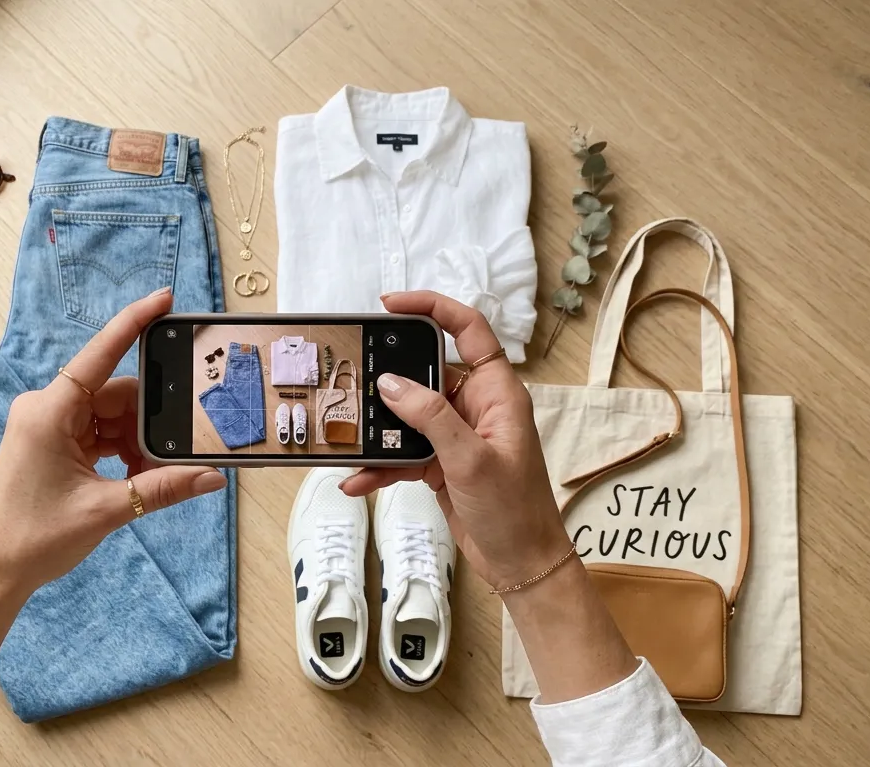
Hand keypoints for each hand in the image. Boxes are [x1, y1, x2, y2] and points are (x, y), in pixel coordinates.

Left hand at [0, 287, 225, 597]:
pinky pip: (98, 433)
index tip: (164, 299)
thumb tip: (211, 477)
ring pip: (110, 416)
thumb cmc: (34, 539)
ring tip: (150, 479)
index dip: (134, 323)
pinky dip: (121, 452)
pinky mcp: (52, 443)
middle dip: (148, 423)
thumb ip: (162, 489)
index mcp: (48, 411)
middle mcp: (45, 409)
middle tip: (173, 455)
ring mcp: (48, 425)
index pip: (100, 354)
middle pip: (115, 395)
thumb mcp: (107, 510)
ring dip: (136, 443)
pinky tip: (135, 479)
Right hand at [340, 291, 571, 591]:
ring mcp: (457, 436)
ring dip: (379, 432)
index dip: (432, 308)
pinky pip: (403, 453)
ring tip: (348, 439)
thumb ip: (430, 417)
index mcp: (497, 392)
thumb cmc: (514, 510)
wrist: (521, 565)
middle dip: (390, 379)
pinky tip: (357, 480)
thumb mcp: (469, 460)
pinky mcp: (442, 464)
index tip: (390, 305)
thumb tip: (391, 384)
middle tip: (353, 379)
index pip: (468, 331)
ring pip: (408, 417)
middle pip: (427, 373)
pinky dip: (381, 465)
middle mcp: (477, 407)